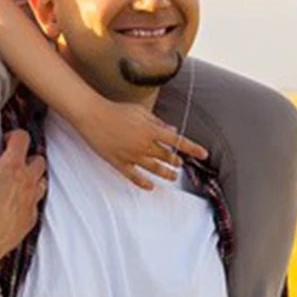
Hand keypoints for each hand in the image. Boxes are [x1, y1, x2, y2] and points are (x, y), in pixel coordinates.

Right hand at [0, 125, 46, 258]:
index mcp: (12, 165)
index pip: (23, 137)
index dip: (13, 137)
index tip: (2, 143)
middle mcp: (27, 181)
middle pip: (38, 159)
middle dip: (27, 158)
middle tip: (9, 163)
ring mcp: (30, 201)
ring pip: (41, 182)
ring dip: (32, 180)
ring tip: (13, 183)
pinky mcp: (30, 220)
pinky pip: (35, 206)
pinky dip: (27, 203)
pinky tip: (12, 206)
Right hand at [75, 97, 207, 190]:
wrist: (92, 115)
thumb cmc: (116, 109)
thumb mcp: (140, 111)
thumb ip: (157, 122)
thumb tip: (172, 131)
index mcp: (151, 130)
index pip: (177, 141)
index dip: (192, 148)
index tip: (204, 153)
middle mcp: (144, 145)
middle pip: (166, 157)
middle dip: (176, 161)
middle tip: (180, 165)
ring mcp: (132, 156)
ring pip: (154, 169)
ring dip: (166, 174)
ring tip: (173, 177)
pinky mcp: (119, 163)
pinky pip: (134, 177)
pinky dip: (144, 183)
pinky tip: (150, 187)